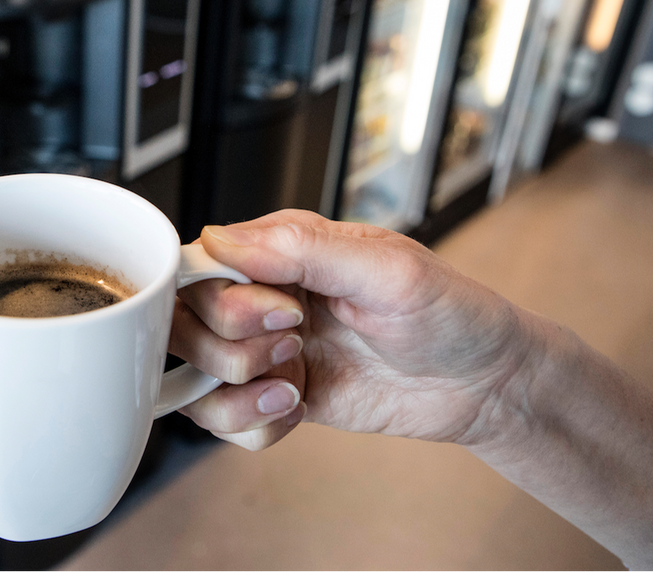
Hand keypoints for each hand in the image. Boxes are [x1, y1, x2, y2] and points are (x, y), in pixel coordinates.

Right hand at [171, 210, 526, 449]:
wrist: (485, 386)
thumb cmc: (450, 314)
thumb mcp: (387, 269)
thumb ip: (300, 248)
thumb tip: (221, 240)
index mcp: (280, 251)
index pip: (197, 266)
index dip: (220, 299)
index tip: (279, 312)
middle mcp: (260, 298)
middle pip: (182, 324)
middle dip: (232, 347)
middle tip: (295, 343)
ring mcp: (263, 351)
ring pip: (192, 378)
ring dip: (237, 392)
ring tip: (292, 384)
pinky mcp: (272, 396)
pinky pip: (223, 422)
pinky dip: (253, 426)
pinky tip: (297, 410)